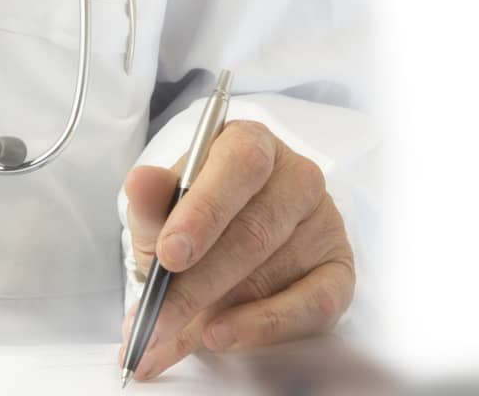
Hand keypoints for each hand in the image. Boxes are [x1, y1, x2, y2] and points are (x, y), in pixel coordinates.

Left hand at [118, 122, 354, 382]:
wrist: (225, 250)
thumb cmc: (194, 220)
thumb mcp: (163, 210)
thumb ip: (151, 201)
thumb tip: (139, 182)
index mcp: (249, 142)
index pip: (239, 164)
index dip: (204, 210)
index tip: (169, 254)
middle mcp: (295, 175)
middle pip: (254, 229)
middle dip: (199, 281)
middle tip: (160, 317)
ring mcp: (323, 222)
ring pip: (275, 270)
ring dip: (221, 310)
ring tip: (175, 336)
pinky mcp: (339, 271)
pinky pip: (313, 304)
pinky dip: (264, 325)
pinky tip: (224, 336)